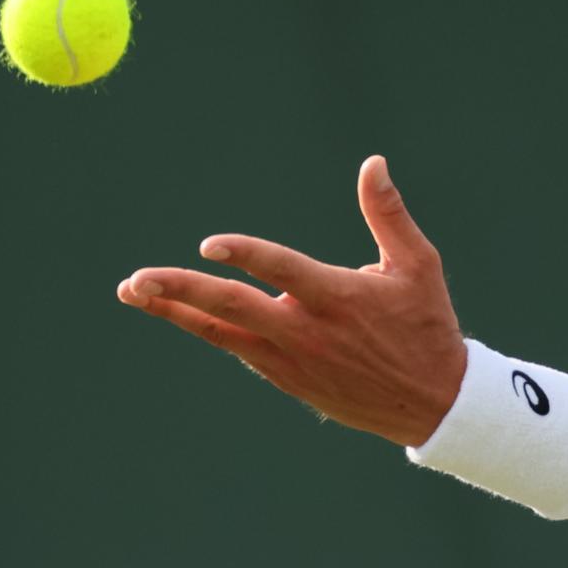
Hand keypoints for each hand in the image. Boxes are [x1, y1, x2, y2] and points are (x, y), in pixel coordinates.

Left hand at [117, 156, 469, 447]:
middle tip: (137, 280)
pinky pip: (239, 349)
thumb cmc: (427, 326)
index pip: (282, 271)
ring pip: (223, 333)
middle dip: (181, 292)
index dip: (245, 255)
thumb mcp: (418, 266)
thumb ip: (388, 214)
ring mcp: (293, 360)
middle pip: (233, 308)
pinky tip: (181, 312)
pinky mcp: (288, 379)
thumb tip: (372, 163)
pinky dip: (208, 329)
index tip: (210, 245)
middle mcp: (308, 332)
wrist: (434, 404)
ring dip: (176, 312)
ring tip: (133, 292)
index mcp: (339, 298)